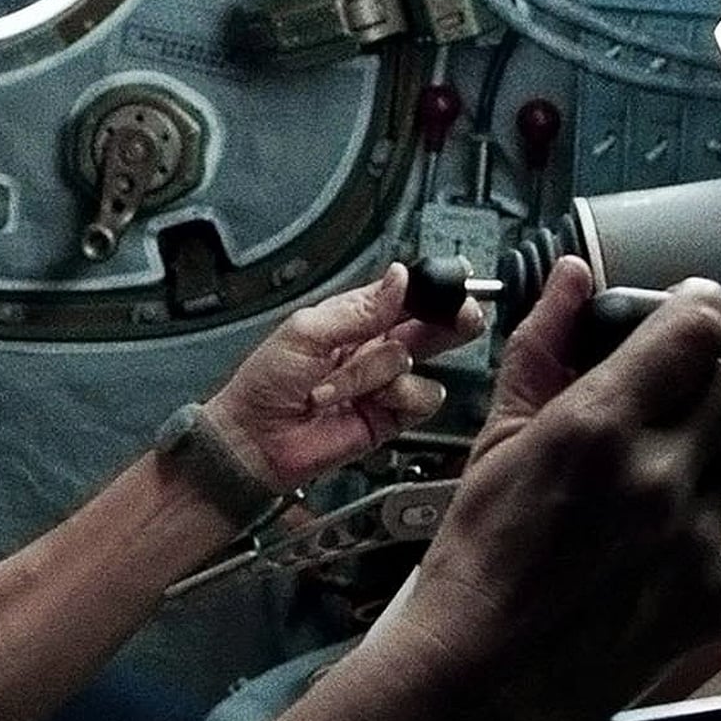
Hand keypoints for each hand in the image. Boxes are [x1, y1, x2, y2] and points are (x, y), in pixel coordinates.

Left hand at [204, 262, 482, 490]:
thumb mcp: (306, 332)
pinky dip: (398, 397)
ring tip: (341, 383)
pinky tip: (371, 401)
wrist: (257, 441)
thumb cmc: (266, 384)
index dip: (428, 288)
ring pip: (413, 360)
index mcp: (351, 317)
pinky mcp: (391, 415)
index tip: (451, 284)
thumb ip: (359, 308)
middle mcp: (371, 347)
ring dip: (377, 370)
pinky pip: (421, 397)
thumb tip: (399, 278)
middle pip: (426, 325)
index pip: (401, 295)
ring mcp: (382, 381)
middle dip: (446, 318)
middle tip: (463, 315)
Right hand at [366, 256, 720, 720]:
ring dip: (685, 469)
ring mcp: (697, 535)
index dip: (698, 310)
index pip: (698, 327)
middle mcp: (660, 474)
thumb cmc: (477, 557)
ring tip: (623, 508)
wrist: (487, 672)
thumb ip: (541, 350)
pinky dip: (690, 540)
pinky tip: (639, 559)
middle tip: (643, 420)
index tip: (690, 312)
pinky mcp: (719, 589)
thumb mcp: (495, 441)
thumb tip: (568, 280)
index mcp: (598, 424)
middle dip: (692, 389)